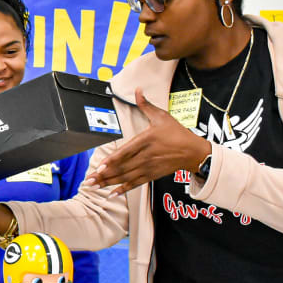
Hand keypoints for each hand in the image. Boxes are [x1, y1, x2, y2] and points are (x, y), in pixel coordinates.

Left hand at [84, 88, 210, 195]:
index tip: (100, 166)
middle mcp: (146, 156)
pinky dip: (124, 188)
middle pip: (122, 167)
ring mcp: (149, 167)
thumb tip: (137, 90)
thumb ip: (146, 105)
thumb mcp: (162, 116)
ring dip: (109, 183)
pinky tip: (112, 193)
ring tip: (94, 186)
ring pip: (126, 177)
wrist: (193, 152)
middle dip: (104, 175)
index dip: (112, 160)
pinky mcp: (152, 175)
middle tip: (88, 181)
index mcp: (146, 140)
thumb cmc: (176, 133)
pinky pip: (135, 183)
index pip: (125, 152)